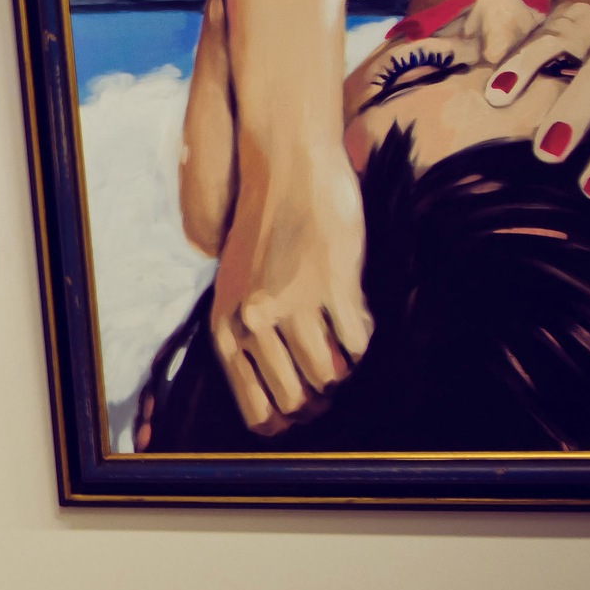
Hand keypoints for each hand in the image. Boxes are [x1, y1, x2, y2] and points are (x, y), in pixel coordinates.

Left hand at [208, 152, 372, 434]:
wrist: (286, 169)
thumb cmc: (266, 231)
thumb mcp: (239, 288)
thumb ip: (253, 339)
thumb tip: (289, 407)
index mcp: (225, 326)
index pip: (256, 409)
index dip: (285, 421)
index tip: (305, 413)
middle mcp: (253, 321)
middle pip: (298, 401)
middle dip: (321, 396)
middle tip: (333, 372)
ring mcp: (293, 305)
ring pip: (332, 377)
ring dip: (345, 364)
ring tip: (342, 335)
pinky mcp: (333, 286)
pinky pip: (360, 343)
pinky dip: (364, 337)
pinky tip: (356, 312)